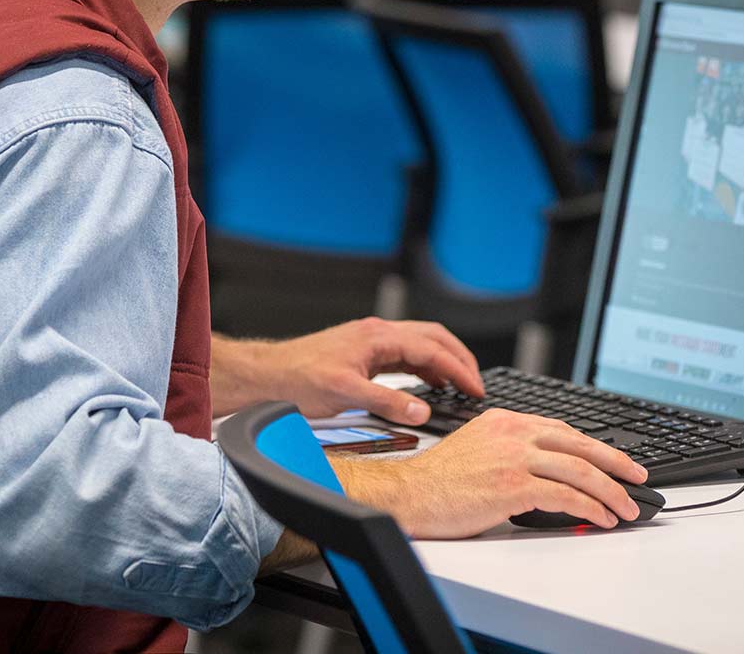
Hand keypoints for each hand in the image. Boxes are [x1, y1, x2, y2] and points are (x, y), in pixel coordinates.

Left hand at [212, 318, 484, 423]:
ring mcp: (370, 342)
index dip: (459, 370)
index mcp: (378, 337)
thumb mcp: (346, 395)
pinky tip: (427, 384)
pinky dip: (424, 367)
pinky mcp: (363, 354)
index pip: (432, 349)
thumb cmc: (297, 380)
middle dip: (459, 358)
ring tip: (459, 385)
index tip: (476, 388)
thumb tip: (423, 410)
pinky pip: (404, 354)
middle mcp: (377, 334)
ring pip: (420, 344)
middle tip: (476, 383)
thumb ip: (388, 402)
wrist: (267, 376)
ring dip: (443, 361)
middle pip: (433, 337)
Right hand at [336, 409, 648, 537]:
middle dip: (616, 464)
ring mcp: (514, 458)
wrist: (408, 494)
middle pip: (580, 445)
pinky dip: (591, 508)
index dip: (595, 446)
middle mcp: (514, 433)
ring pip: (579, 471)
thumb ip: (512, 447)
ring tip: (626, 508)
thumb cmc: (438, 479)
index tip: (614, 460)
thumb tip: (546, 468)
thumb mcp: (478, 446)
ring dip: (610, 492)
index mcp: (506, 419)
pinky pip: (566, 496)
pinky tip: (602, 517)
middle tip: (638, 477)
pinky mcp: (513, 486)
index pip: (563, 429)